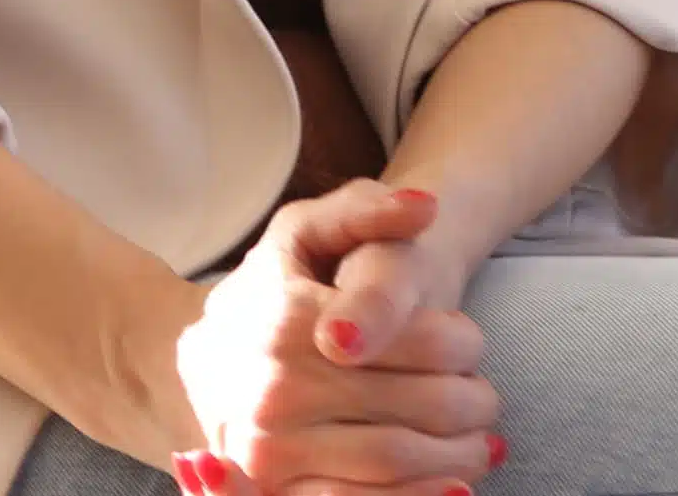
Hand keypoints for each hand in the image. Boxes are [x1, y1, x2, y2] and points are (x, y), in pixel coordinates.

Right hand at [170, 180, 500, 495]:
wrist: (192, 366)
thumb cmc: (265, 294)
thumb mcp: (302, 234)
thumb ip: (364, 211)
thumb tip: (425, 209)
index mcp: (292, 320)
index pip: (420, 340)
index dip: (464, 344)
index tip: (472, 343)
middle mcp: (278, 389)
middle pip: (418, 408)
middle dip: (471, 404)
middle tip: (485, 399)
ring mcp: (272, 450)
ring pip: (395, 462)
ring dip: (455, 458)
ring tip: (478, 443)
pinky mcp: (273, 491)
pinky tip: (451, 487)